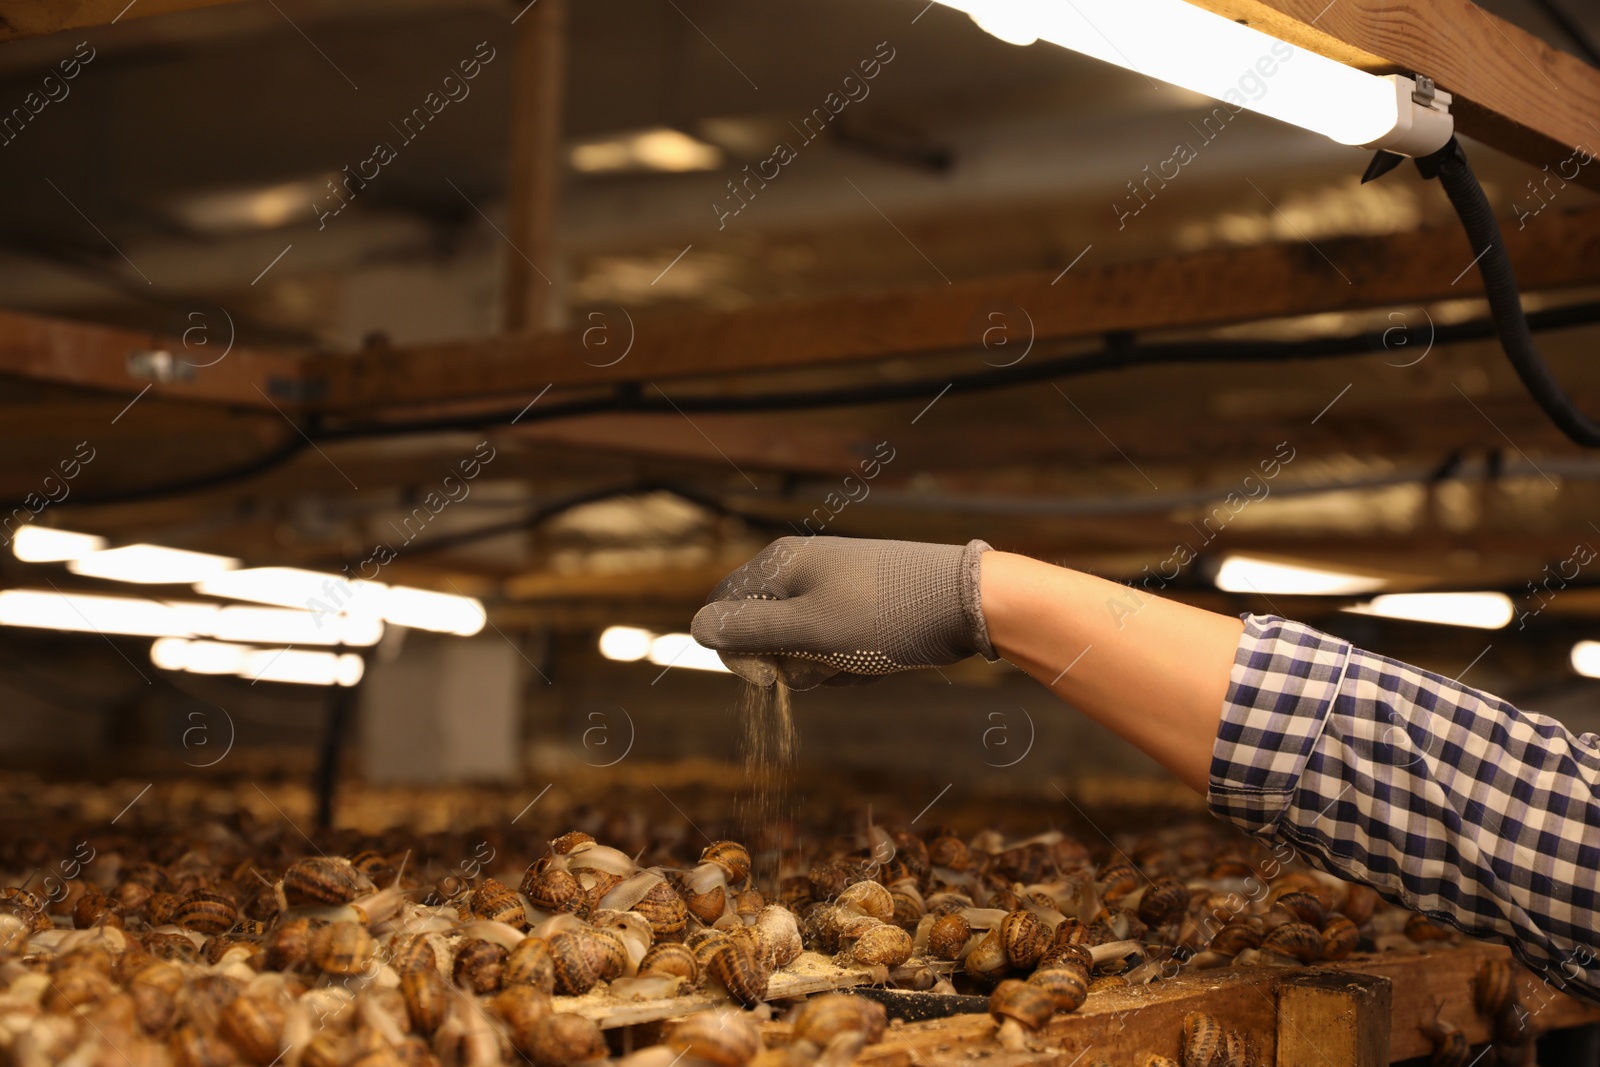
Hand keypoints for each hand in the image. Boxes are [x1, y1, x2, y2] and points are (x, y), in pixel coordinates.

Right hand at [690, 536, 995, 687]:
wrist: (967, 603)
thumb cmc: (886, 615)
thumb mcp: (810, 630)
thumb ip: (749, 631)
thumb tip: (694, 629)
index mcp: (781, 565)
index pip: (724, 609)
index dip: (737, 652)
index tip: (769, 679)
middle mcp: (802, 571)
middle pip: (764, 634)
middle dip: (791, 664)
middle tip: (828, 664)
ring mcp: (833, 590)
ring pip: (802, 648)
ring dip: (825, 668)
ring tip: (862, 660)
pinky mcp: (861, 609)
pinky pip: (835, 648)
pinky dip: (852, 664)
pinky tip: (881, 661)